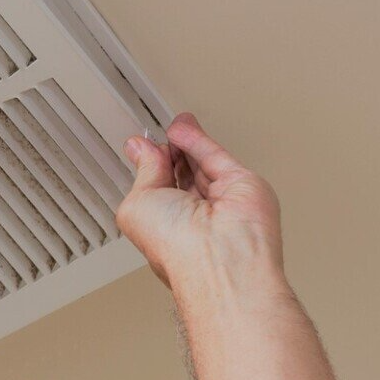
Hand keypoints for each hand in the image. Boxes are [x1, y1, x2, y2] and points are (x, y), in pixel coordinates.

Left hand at [116, 113, 282, 292]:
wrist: (216, 255)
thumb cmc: (174, 246)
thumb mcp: (137, 203)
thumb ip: (143, 172)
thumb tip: (139, 148)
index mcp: (165, 228)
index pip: (157, 191)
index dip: (150, 168)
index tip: (141, 147)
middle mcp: (193, 217)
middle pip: (181, 177)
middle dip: (170, 154)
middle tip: (159, 134)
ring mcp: (220, 201)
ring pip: (201, 164)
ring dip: (186, 142)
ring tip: (174, 124)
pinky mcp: (241, 184)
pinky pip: (217, 157)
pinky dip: (198, 141)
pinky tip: (183, 128)